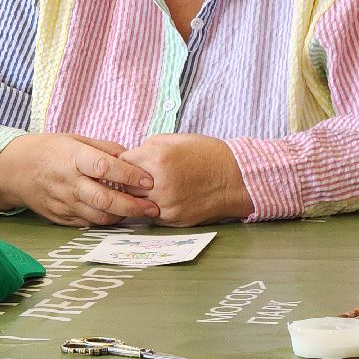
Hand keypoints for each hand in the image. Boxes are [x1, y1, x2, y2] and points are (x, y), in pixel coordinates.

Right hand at [0, 133, 159, 225]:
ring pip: (99, 216)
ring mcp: (63, 202)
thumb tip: (135, 156)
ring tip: (141, 212)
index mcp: (72, 157)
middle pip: (104, 199)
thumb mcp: (76, 140)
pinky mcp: (60, 217)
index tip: (149, 181)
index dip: (129, 175)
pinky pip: (88, 223)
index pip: (105, 167)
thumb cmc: (50, 150)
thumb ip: (106, 149)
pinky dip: (107, 221)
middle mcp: (68, 182)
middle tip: (153, 207)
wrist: (14, 170)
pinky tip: (120, 215)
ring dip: (123, 216)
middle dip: (133, 206)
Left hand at [118, 134, 253, 225]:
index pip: (122, 162)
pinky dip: (154, 207)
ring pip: (136, 202)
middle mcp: (159, 184)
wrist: (236, 179)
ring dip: (141, 196)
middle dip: (131, 180)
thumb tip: (132, 159)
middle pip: (126, 185)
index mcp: (157, 159)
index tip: (135, 162)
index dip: (128, 161)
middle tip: (143, 176)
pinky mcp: (173, 219)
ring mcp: (166, 205)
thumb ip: (149, 148)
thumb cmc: (208, 155)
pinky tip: (168, 197)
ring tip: (156, 187)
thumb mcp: (176, 140)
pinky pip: (151, 214)